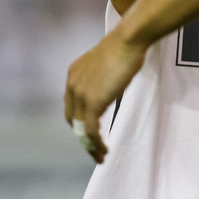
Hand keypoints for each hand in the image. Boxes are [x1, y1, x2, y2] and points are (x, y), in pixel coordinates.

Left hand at [64, 30, 148, 163]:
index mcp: (73, 75)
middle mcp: (72, 86)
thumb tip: (109, 87)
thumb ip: (101, 78)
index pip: (72, 106)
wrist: (127, 41)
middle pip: (73, 120)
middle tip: (95, 149)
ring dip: (90, 146)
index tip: (90, 132)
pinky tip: (104, 150)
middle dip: (83, 137)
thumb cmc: (124, 48)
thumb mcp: (106, 65)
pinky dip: (96, 144)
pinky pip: (91, 131)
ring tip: (100, 156)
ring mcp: (80, 95)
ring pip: (81, 130)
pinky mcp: (91, 103)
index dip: (80, 122)